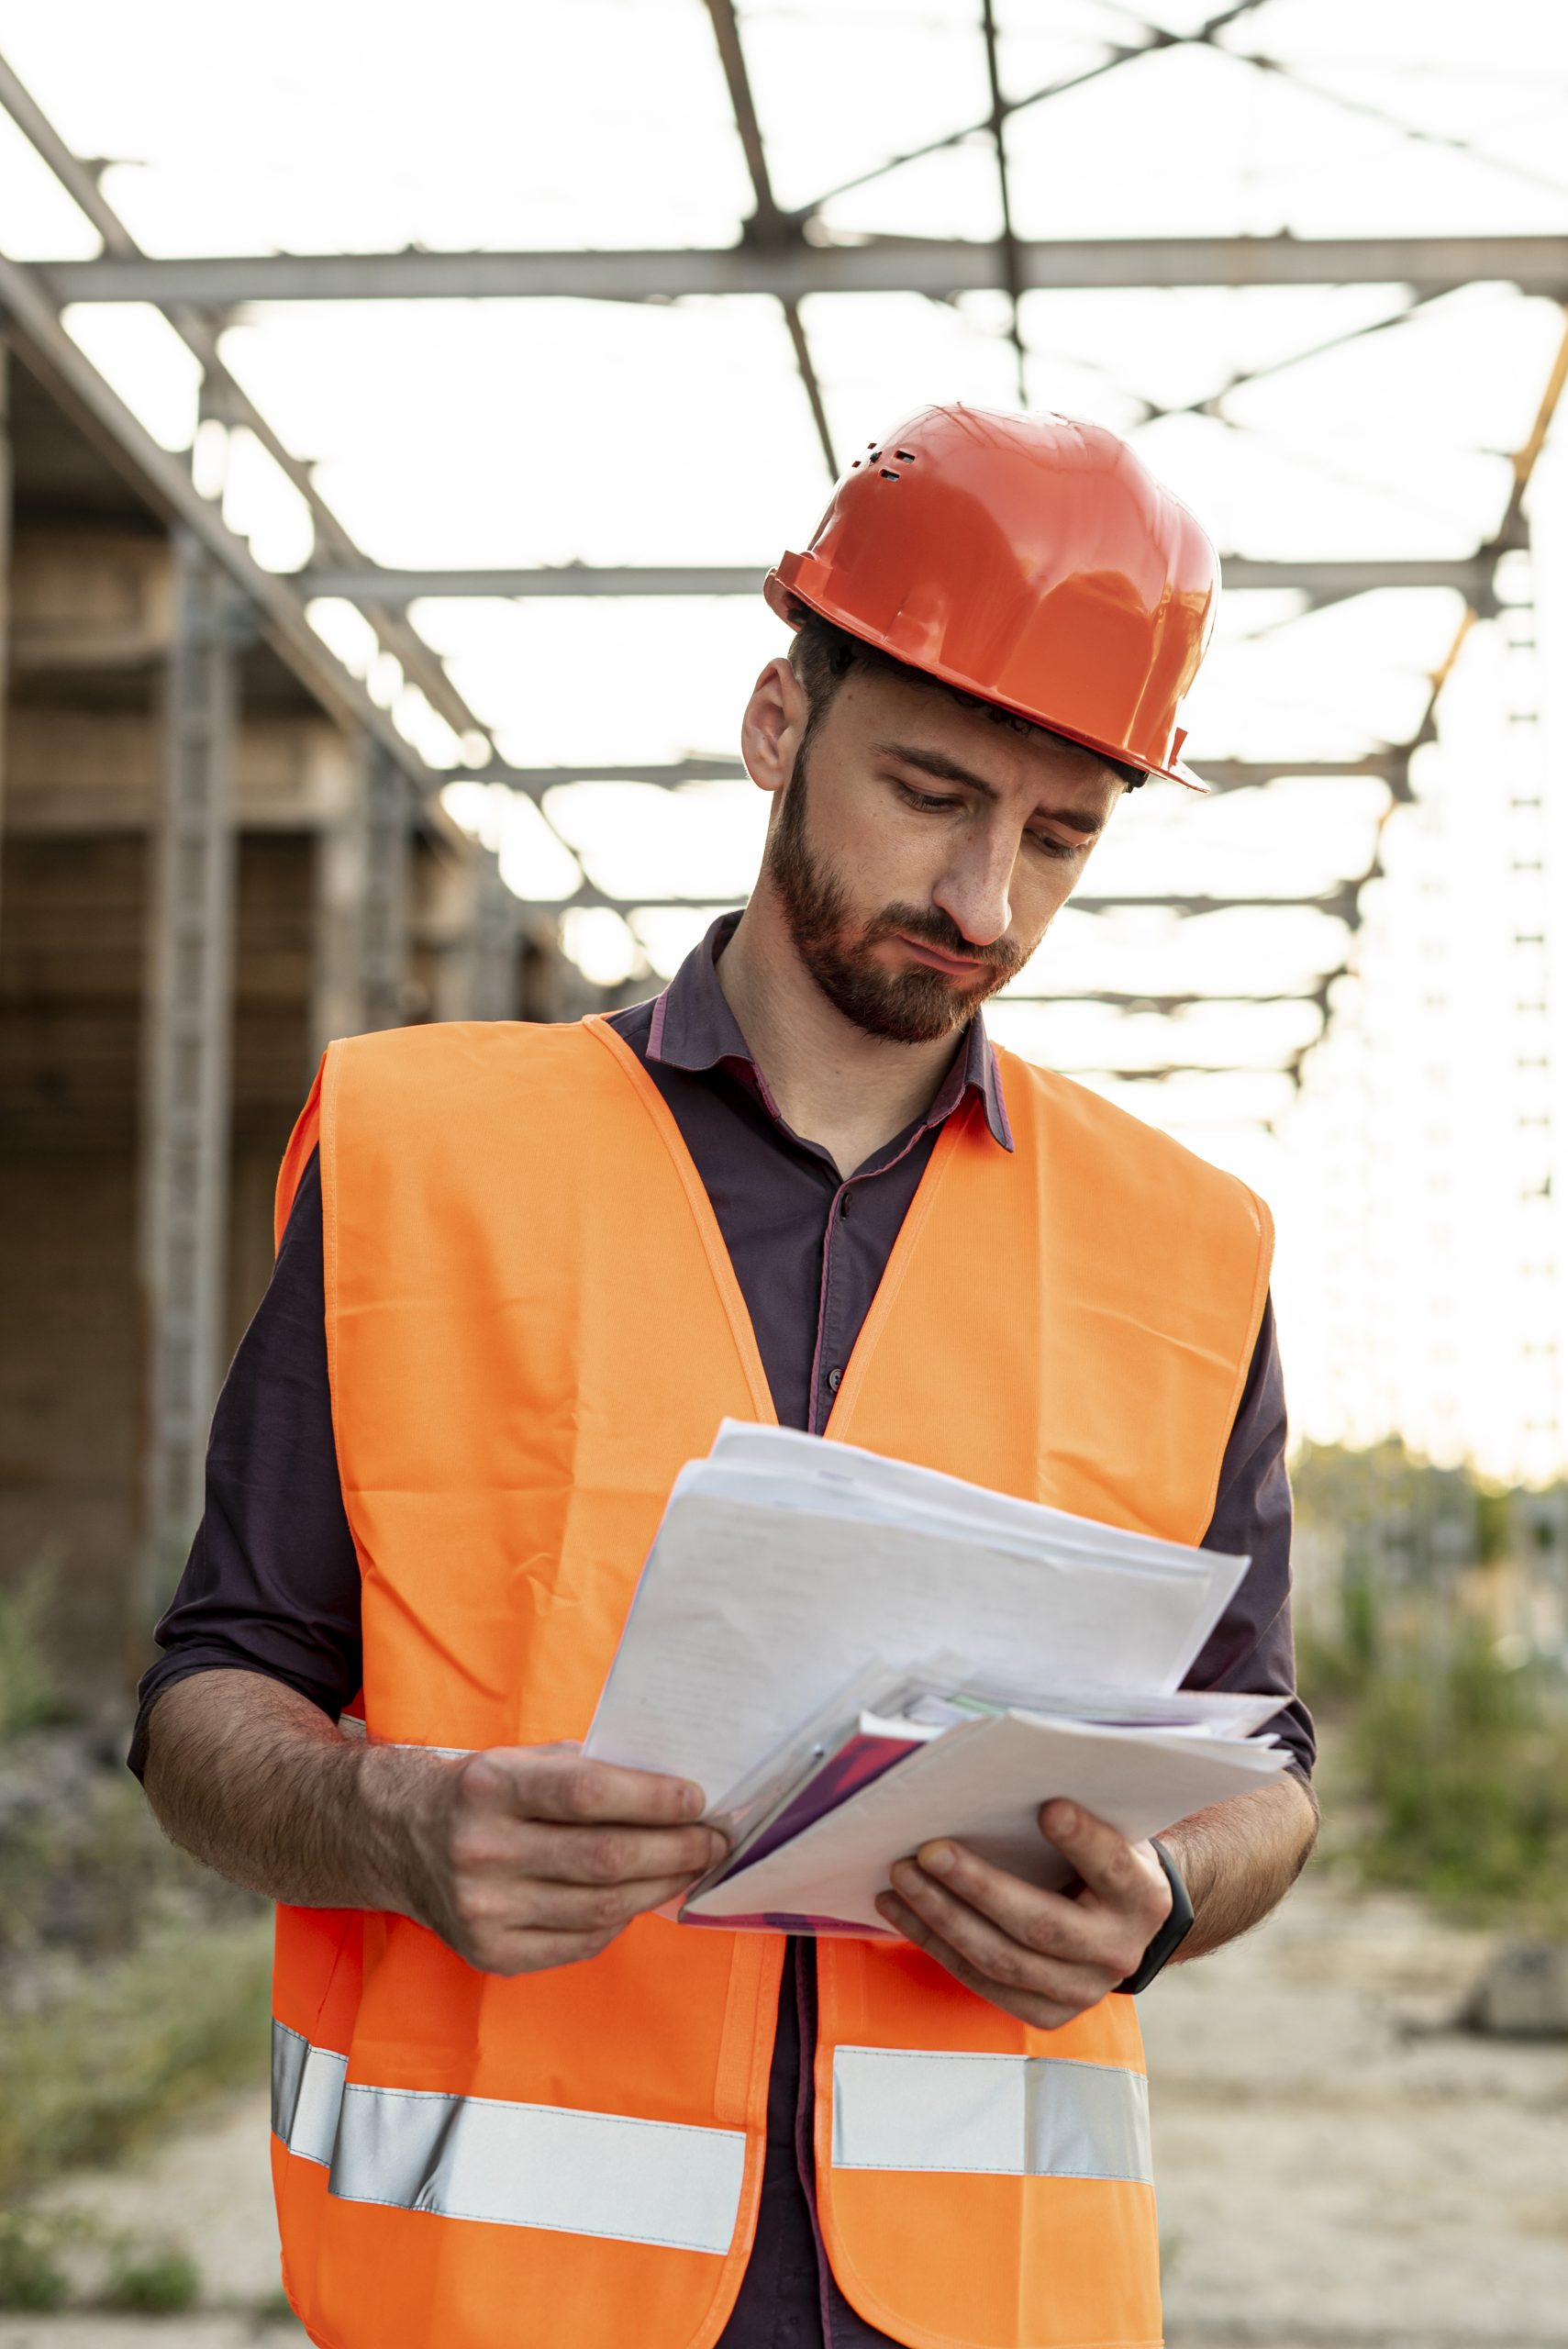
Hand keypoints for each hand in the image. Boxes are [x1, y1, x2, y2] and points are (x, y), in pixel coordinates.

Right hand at [396, 1743, 727, 1976]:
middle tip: (713, 1840)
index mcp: (491, 1787)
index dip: (651, 1799)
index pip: (586, 1794)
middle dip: (675, 1849)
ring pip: (600, 1908)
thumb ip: (590, 1771)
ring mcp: (483, 1910)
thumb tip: (676, 1794)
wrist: (402, 1840)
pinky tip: (640, 1897)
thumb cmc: (485, 1792)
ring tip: (690, 1868)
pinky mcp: (490, 1954)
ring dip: (660, 1887)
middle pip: (604, 1858)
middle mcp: (481, 1850)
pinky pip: (581, 1942)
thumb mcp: (523, 1760)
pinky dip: (622, 1919)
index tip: (697, 1800)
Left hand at [873, 1799, 1170, 2028]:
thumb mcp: (1108, 1832)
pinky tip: (902, 1911)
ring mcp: (1082, 1991)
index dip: (1081, 1840)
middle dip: (978, 1886)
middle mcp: (1118, 1951)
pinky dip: (937, 1944)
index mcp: (1141, 1896)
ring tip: (901, 1879)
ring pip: (1001, 1960)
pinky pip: (982, 1982)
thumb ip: (1074, 1814)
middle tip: (929, 1851)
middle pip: (1040, 1924)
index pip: (1111, 1865)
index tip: (1048, 1807)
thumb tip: (1004, 1779)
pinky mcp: (1047, 2013)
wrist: (1122, 1925)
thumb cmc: (1100, 1859)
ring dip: (942, 1918)